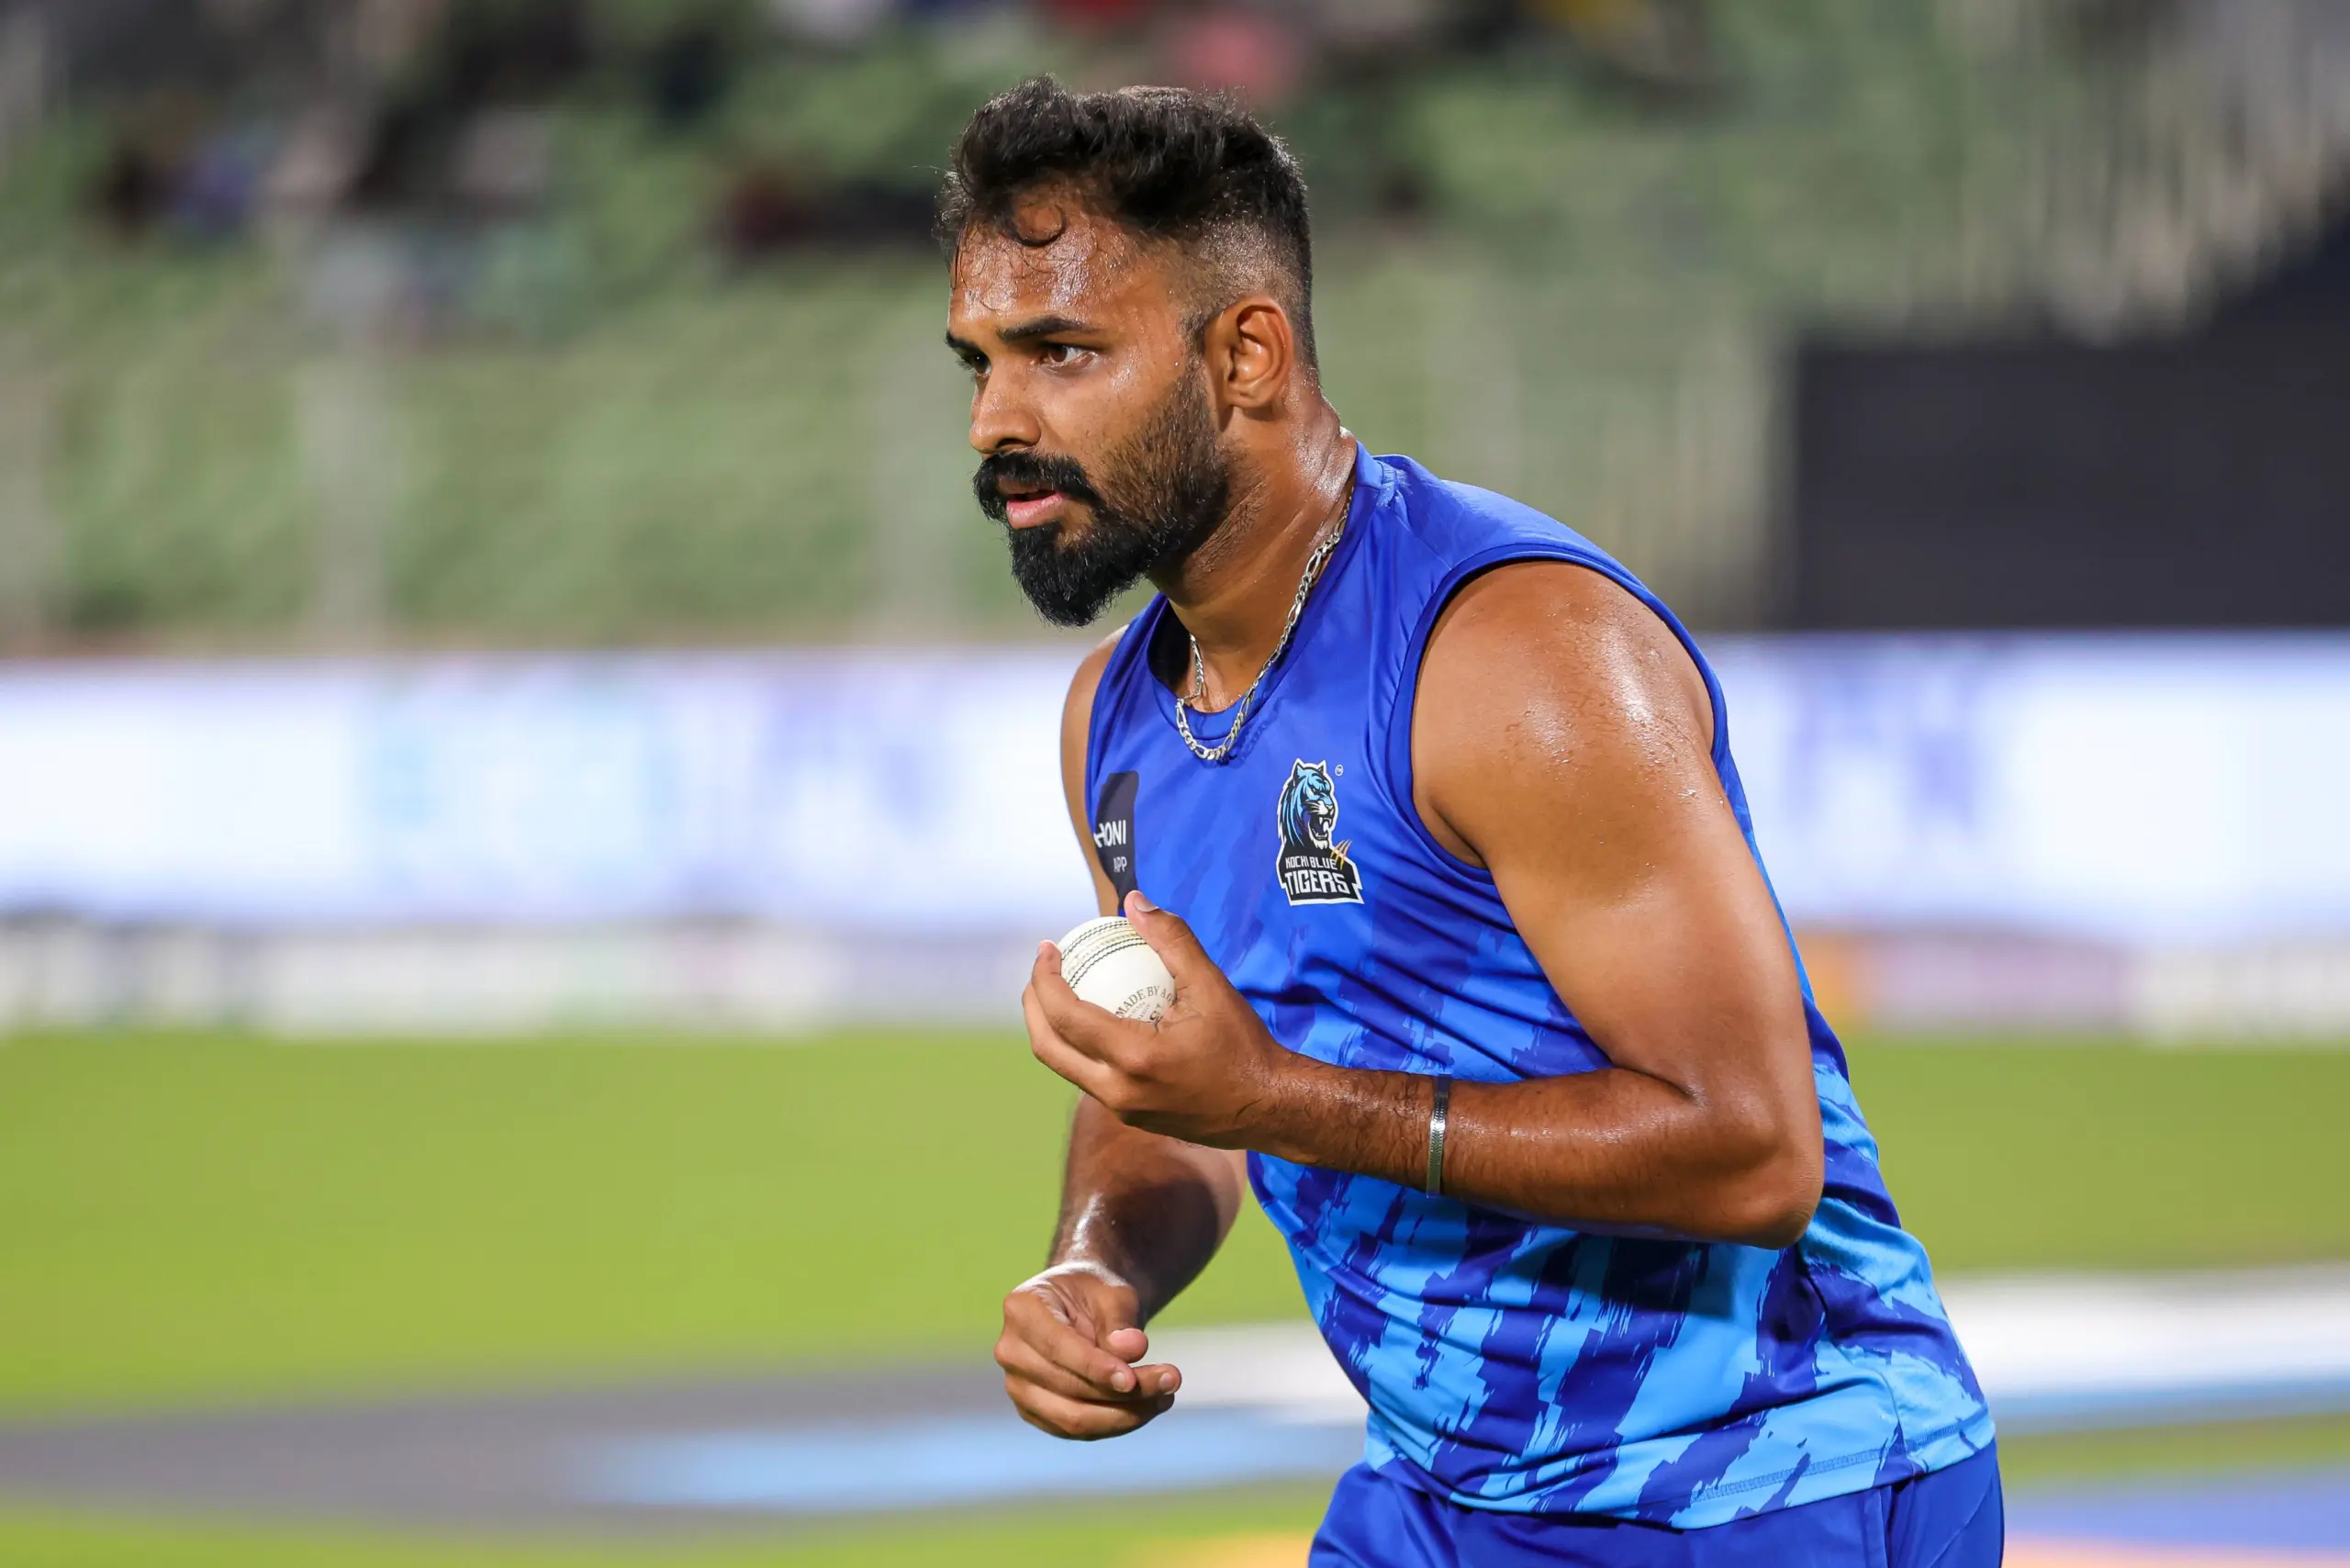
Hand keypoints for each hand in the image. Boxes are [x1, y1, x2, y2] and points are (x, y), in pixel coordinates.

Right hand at [995, 1261, 1181, 1439]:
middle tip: (1172, 1379)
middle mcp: (1010, 1350)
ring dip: (1125, 1415)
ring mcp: (1018, 1386)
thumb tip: (1132, 1350)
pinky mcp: (1035, 1412)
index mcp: (1022, 1308)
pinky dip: (1116, 1423)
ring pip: (1072, 1418)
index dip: (1095, 1367)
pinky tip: (1150, 1406)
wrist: (1080, 1305)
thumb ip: (1120, 1321)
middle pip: (1067, 1387)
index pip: (1058, 1347)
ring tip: (1167, 1395)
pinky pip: (1076, 1430)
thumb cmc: (1095, 1293)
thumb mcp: (1113, 1293)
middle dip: (1124, 1392)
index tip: (1133, 1379)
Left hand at [1024, 891, 1298, 1147]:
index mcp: (1133, 1057)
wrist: (1269, 1106)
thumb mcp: (1211, 985)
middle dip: (1034, 1005)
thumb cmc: (1244, 1045)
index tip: (1048, 949)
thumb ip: (1171, 939)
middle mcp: (1118, 1090)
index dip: (1044, 979)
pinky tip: (1097, 1020)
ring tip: (1061, 991)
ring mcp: (1122, 1109)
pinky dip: (1081, 1047)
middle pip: (1048, 1048)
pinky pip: (1090, 1078)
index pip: (1065, 1016)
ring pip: (1066, 1067)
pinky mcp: (1132, 1117)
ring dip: (1053, 1028)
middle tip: (1043, 971)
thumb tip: (1132, 901)